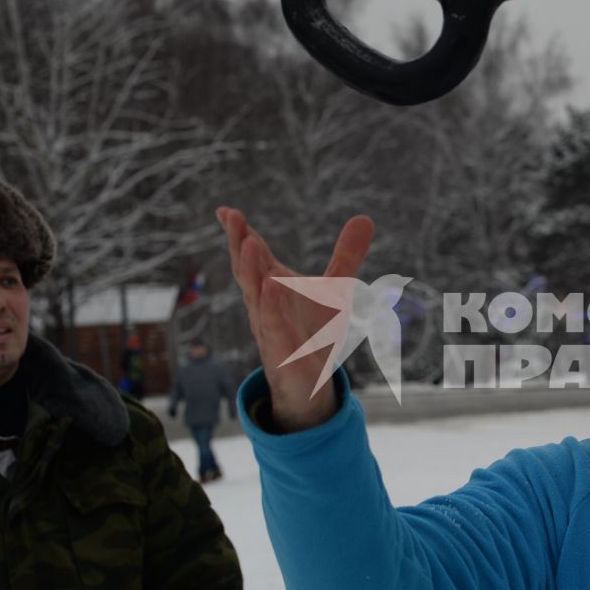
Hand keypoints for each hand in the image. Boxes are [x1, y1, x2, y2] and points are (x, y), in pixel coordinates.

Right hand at [218, 207, 373, 432]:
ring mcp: (268, 324)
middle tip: (230, 215)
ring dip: (250, 269)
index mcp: (273, 284)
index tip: (225, 209)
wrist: (311, 380)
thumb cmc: (315, 331)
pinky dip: (271, 305)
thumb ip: (346, 254)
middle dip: (239, 243)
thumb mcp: (337, 288)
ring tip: (249, 242)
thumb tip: (365, 217)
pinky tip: (271, 285)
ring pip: (254, 294)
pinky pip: (273, 324)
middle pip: (247, 269)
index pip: (254, 255)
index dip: (240, 232)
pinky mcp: (281, 347)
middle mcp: (264, 302)